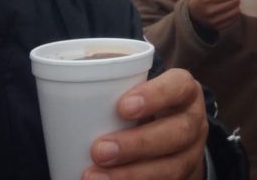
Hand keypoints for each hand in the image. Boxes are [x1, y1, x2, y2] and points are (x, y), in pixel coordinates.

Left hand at [83, 69, 207, 179]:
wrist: (169, 136)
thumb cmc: (143, 107)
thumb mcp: (138, 91)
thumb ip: (114, 91)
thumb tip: (63, 97)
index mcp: (184, 92)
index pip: (178, 86)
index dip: (155, 96)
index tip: (122, 107)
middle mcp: (193, 121)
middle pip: (177, 132)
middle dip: (137, 144)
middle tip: (98, 150)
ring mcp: (191, 154)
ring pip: (172, 167)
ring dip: (131, 174)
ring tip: (92, 176)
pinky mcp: (183, 177)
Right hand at [188, 0, 240, 31]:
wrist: (192, 14)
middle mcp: (210, 10)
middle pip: (233, 2)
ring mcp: (214, 20)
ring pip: (235, 12)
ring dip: (238, 5)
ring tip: (234, 1)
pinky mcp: (217, 27)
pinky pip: (233, 20)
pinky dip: (235, 14)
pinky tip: (232, 9)